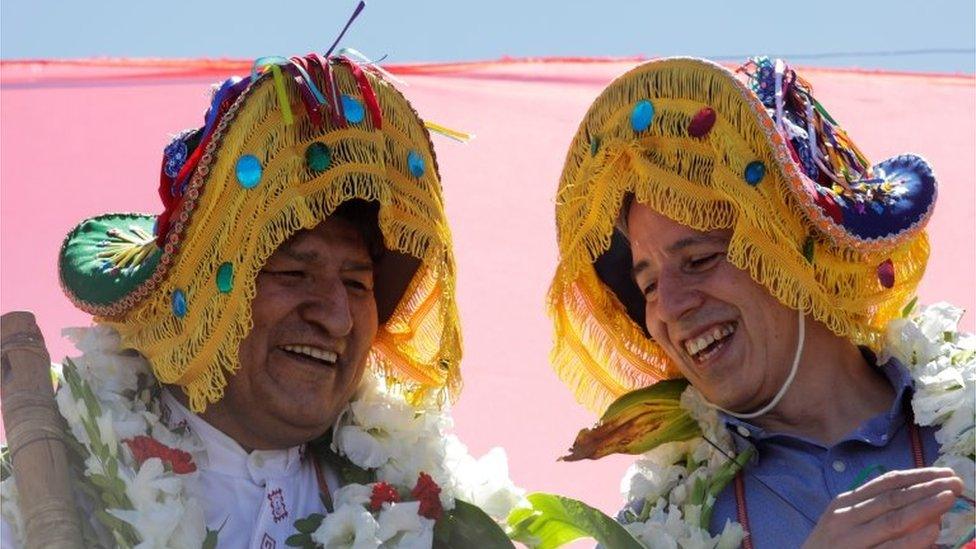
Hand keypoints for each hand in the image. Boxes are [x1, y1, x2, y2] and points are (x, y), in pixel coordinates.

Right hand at [802, 467, 962, 548]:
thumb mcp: (846, 522)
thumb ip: (873, 510)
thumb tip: (916, 498)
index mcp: (844, 504)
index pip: (886, 484)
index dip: (917, 476)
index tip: (943, 472)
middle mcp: (846, 518)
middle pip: (892, 499)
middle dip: (926, 488)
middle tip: (956, 482)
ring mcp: (851, 541)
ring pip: (892, 520)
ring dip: (924, 507)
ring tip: (948, 497)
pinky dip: (911, 540)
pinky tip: (931, 531)